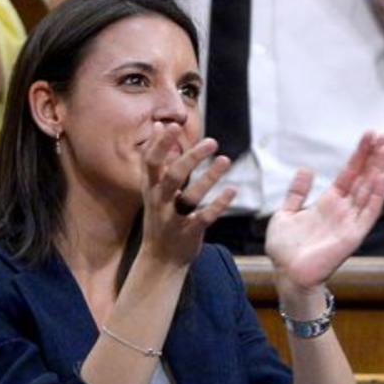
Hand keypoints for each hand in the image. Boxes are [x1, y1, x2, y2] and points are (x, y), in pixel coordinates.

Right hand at [139, 126, 235, 268]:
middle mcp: (159, 202)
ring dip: (209, 178)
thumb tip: (161, 125)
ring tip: (226, 160)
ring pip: (190, 196)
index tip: (172, 125)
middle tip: (212, 142)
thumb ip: (160, 158)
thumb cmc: (161, 215)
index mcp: (151, 188)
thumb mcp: (154, 187)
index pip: (151, 162)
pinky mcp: (189, 232)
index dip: (160, 144)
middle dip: (190, 159)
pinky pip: (204, 217)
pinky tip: (232, 190)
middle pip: (172, 177)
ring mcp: (173, 218)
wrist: (160, 259)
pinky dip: (218, 204)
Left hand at [264, 131, 383, 298]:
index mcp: (329, 202)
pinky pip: (368, 212)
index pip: (350, 173)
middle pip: (364, 177)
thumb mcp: (285, 213)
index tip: (370, 135)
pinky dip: (376, 195)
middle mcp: (343, 209)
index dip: (360, 154)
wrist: (286, 273)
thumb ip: (296, 193)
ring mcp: (350, 221)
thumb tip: (306, 169)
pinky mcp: (353, 235)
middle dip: (374, 156)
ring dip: (379, 169)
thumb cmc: (285, 249)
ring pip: (369, 190)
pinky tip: (382, 177)